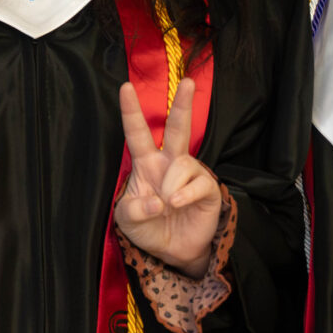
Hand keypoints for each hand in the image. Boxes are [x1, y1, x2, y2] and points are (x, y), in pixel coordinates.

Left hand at [112, 78, 224, 276]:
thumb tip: (157, 201)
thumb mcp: (127, 220)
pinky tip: (177, 204)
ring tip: (167, 203)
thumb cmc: (147, 228)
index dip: (131, 111)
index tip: (125, 87)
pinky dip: (184, 195)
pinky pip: (197, 183)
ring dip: (170, 186)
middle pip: (178, 128)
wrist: (172, 250)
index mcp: (146, 163)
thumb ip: (133, 209)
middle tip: (188, 82)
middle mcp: (169, 162)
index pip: (137, 133)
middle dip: (183, 104)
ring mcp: (190, 174)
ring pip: (182, 163)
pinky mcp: (208, 188)